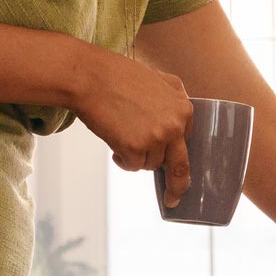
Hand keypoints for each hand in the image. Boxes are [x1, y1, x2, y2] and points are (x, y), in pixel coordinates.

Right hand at [72, 51, 193, 206]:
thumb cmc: (118, 75)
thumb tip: (179, 117)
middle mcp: (174, 125)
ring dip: (136, 156)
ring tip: (121, 134)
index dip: (170, 148)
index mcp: (183, 109)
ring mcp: (156, 138)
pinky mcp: (135, 148)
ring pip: (150, 164)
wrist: (91, 78)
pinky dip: (122, 160)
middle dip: (178, 186)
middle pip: (179, 166)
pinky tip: (113, 142)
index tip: (172, 165)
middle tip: (173, 199)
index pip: (184, 140)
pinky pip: (132, 166)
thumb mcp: (158, 78)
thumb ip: (175, 96)